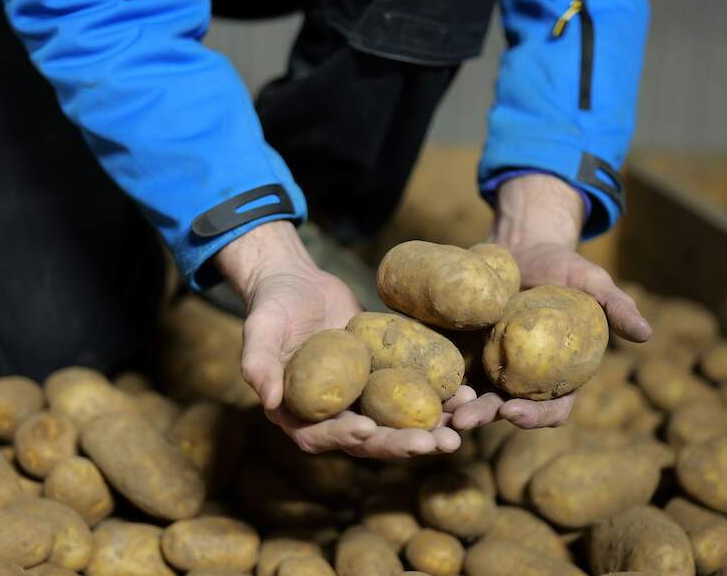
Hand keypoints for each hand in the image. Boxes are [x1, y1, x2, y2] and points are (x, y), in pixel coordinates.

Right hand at [215, 221, 466, 457]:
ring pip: (399, 422)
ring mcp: (364, 398)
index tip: (366, 429)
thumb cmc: (272, 306)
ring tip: (464, 424)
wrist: (299, 283)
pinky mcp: (386, 378)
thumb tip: (269, 400)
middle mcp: (335, 414)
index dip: (344, 437)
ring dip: (432, 427)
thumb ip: (257, 364)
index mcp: (299, 414)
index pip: (322, 436)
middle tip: (438, 442)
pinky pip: (414, 393)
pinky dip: (441, 397)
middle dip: (404, 443)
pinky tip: (468, 394)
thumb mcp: (259, 329)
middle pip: (370, 439)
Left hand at [452, 174, 651, 430]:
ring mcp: (489, 367)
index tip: (514, 413)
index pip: (551, 410)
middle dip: (484, 418)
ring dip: (454, 408)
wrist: (521, 247)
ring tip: (437, 411)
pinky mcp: (461, 350)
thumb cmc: (562, 267)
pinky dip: (434, 381)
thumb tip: (647, 333)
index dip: (535, 418)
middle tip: (463, 420)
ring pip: (471, 398)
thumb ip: (616, 306)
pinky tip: (415, 382)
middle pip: (504, 410)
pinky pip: (447, 371)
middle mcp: (522, 379)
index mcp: (557, 375)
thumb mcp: (591, 281)